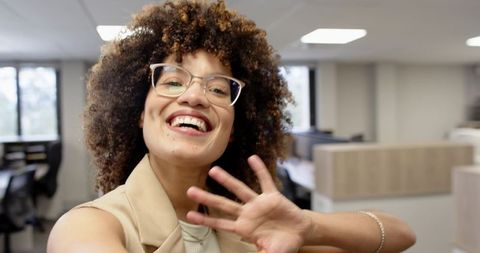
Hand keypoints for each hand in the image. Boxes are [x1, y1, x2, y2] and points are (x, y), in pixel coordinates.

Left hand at [186, 155, 311, 252]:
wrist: (300, 234)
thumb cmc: (282, 245)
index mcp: (244, 228)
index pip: (220, 224)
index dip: (205, 221)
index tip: (189, 215)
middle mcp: (248, 214)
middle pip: (224, 205)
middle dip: (208, 199)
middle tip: (189, 190)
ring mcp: (259, 204)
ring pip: (240, 190)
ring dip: (227, 180)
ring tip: (213, 170)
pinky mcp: (273, 197)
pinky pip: (265, 181)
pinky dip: (260, 170)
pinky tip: (252, 158)